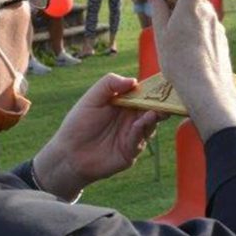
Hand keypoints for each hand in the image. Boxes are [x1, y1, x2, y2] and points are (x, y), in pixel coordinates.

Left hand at [33, 74, 162, 197]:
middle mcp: (132, 118)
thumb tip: (134, 81)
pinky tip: (140, 124)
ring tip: (153, 112)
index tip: (164, 83)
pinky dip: (141, 132)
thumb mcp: (91, 99)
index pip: (144, 93)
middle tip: (167, 98)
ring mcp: (133, 135)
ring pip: (150, 125)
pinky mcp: (131, 151)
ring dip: (153, 118)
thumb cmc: (78, 124)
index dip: (154, 89)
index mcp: (124, 103)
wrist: (68, 154)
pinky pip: (139, 141)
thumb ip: (109, 84)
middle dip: (160, 104)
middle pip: (152, 109)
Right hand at [147, 0, 235, 139]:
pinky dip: (197, 37)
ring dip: (189, 23)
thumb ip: (158, 11)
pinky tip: (188, 55)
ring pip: (202, 18)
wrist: (207, 91)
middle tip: (166, 20)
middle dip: (182, 5)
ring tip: (175, 43)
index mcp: (193, 6)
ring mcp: (218, 29)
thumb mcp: (161, 35)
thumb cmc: (180, 63)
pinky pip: (208, 33)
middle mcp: (209, 14)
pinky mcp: (222, 43)